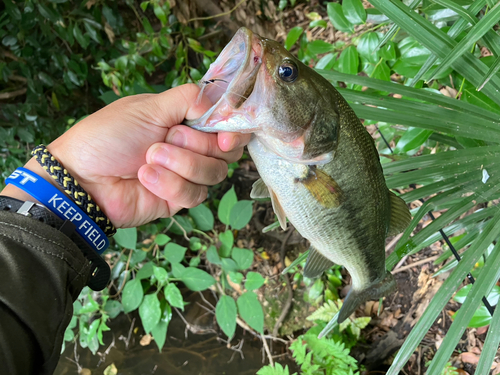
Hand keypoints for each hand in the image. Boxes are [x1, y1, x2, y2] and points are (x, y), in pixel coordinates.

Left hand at [4, 84, 249, 227]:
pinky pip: (194, 194)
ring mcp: (186, 174)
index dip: (233, 130)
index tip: (225, 135)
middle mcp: (191, 147)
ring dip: (182, 164)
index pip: (227, 126)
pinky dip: (169, 184)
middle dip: (199, 145)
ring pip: (214, 173)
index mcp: (186, 121)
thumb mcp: (148, 107)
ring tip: (149, 158)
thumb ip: (188, 98)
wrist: (83, 178)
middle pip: (227, 152)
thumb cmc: (110, 136)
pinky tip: (144, 177)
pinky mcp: (178, 198)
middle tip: (169, 137)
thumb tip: (219, 101)